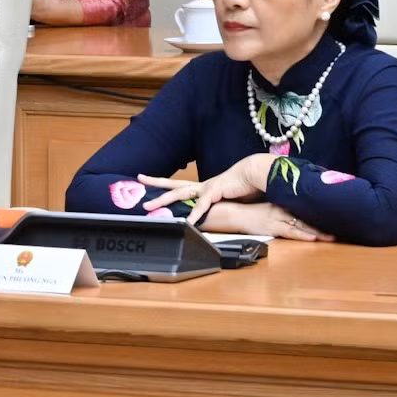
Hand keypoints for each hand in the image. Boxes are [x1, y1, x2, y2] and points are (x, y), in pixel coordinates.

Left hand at [137, 152, 276, 214]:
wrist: (257, 173)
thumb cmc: (246, 185)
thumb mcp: (229, 197)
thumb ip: (221, 205)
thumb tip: (218, 212)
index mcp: (204, 187)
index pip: (181, 186)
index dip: (167, 186)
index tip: (154, 183)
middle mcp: (201, 185)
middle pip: (173, 184)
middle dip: (156, 184)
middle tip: (139, 179)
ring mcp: (205, 188)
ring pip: (178, 193)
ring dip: (162, 200)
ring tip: (147, 206)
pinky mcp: (214, 192)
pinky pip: (201, 206)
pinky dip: (194, 215)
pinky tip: (187, 223)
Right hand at [204, 200, 331, 241]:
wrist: (230, 211)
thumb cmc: (247, 213)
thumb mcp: (266, 210)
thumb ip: (279, 212)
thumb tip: (293, 218)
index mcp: (281, 205)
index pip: (304, 209)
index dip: (319, 214)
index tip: (333, 217)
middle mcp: (281, 210)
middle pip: (306, 217)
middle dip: (323, 224)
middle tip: (340, 228)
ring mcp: (277, 218)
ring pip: (301, 225)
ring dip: (317, 231)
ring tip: (331, 236)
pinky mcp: (271, 226)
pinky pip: (290, 232)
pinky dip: (302, 235)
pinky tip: (312, 238)